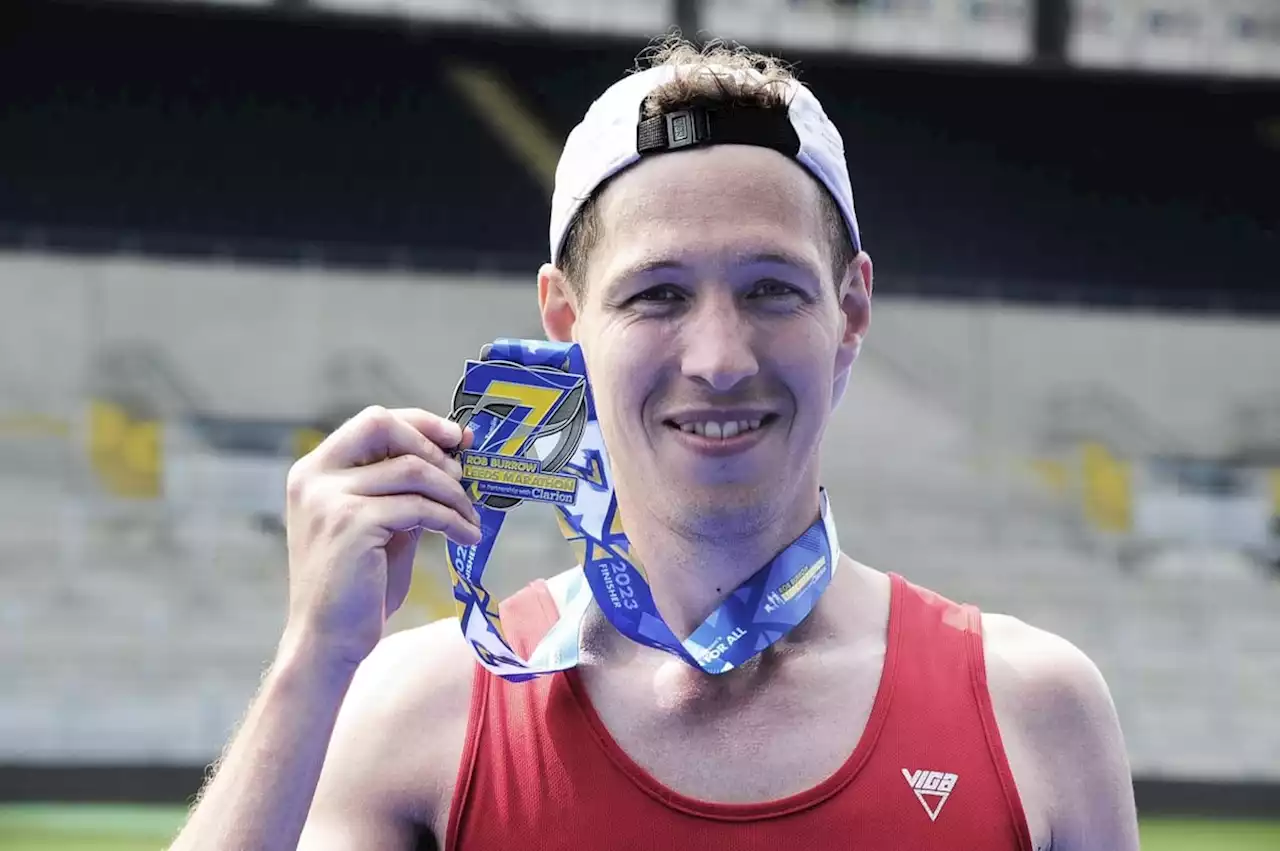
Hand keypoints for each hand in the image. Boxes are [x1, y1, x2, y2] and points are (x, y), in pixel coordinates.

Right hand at [281, 406, 481, 667]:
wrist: (328, 641)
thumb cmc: (357, 588)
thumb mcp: (381, 526)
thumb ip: (403, 491)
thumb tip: (453, 460)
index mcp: (315, 472)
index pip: (371, 422)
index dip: (419, 423)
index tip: (456, 437)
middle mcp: (315, 478)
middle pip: (383, 425)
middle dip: (432, 444)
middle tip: (464, 475)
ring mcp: (331, 499)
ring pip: (412, 469)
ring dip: (453, 492)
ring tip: (471, 517)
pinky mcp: (353, 524)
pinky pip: (421, 507)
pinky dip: (453, 520)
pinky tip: (467, 536)